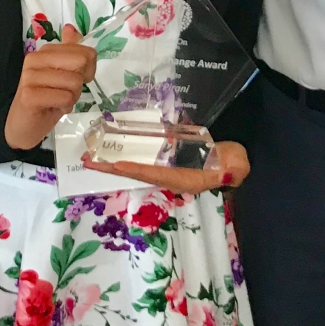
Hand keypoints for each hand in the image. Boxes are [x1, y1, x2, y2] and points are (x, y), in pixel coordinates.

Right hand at [4, 25, 96, 150]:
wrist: (23, 126)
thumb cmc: (47, 99)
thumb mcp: (62, 74)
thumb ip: (69, 52)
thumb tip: (70, 28)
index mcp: (45, 51)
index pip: (85, 52)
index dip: (88, 69)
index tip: (76, 79)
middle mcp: (35, 59)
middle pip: (80, 62)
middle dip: (80, 82)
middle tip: (67, 91)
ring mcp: (30, 76)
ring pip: (74, 82)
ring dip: (72, 97)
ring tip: (58, 100)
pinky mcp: (29, 95)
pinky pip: (65, 97)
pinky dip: (65, 106)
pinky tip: (53, 107)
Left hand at [84, 140, 249, 193]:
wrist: (233, 163)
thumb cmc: (233, 163)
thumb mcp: (238, 165)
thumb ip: (235, 168)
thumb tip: (229, 171)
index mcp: (183, 178)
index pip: (154, 173)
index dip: (135, 168)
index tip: (115, 164)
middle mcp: (169, 175)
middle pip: (136, 171)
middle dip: (112, 168)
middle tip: (87, 161)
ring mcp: (166, 167)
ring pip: (135, 164)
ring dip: (113, 161)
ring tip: (92, 156)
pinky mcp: (165, 159)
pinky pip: (141, 157)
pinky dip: (125, 153)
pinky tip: (112, 147)